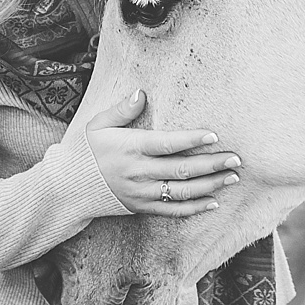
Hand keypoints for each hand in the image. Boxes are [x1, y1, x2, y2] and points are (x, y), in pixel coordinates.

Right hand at [86, 90, 241, 216]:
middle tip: (236, 158)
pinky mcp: (142, 207)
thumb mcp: (98, 125)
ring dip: (210, 186)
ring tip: (232, 177)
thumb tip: (141, 93)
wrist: (69, 187)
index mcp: (131, 148)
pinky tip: (214, 201)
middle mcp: (139, 172)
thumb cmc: (86, 150)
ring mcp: (142, 193)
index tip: (214, 135)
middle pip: (182, 170)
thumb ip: (122, 110)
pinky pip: (172, 211)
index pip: (167, 144)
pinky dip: (194, 208)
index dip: (192, 140)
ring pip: (182, 192)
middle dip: (212, 164)